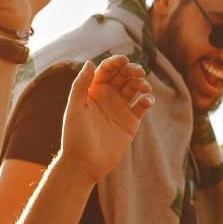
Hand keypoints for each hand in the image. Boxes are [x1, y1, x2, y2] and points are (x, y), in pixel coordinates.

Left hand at [59, 57, 154, 181]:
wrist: (85, 163)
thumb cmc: (75, 136)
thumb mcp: (75, 109)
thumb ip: (80, 85)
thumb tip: (90, 62)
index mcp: (93, 90)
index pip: (106, 70)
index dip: (115, 62)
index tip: (124, 60)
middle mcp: (108, 96)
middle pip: (123, 76)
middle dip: (132, 70)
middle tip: (138, 71)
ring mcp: (120, 108)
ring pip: (135, 88)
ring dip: (141, 83)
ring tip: (144, 87)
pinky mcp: (131, 121)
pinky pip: (143, 105)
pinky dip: (148, 100)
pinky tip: (147, 101)